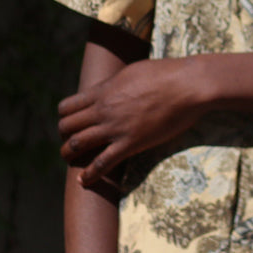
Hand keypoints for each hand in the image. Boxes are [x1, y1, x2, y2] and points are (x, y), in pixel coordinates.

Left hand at [58, 56, 210, 186]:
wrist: (188, 85)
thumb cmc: (165, 73)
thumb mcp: (131, 71)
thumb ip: (114, 84)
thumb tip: (106, 89)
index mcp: (102, 91)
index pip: (67, 107)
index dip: (64, 116)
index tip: (70, 122)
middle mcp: (103, 110)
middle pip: (67, 127)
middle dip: (64, 135)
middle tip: (70, 141)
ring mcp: (115, 127)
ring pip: (77, 145)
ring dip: (69, 154)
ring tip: (69, 159)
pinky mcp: (130, 143)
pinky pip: (101, 163)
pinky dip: (89, 175)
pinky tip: (83, 181)